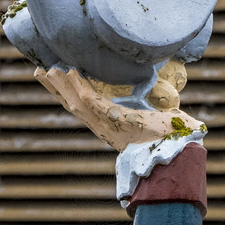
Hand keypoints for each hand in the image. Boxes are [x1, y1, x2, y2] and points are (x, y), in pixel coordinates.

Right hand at [33, 64, 204, 153]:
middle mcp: (105, 127)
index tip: (60, 78)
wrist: (178, 154)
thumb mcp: (167, 120)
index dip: (71, 92)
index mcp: (113, 126)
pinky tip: (69, 71)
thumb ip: (169, 111)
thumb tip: (186, 111)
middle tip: (39, 70)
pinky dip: (79, 87)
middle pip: (73, 104)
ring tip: (43, 69)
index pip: (87, 107)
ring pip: (77, 103)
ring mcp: (107, 125)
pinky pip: (91, 102)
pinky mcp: (112, 121)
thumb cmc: (175, 142)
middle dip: (56, 88)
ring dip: (60, 86)